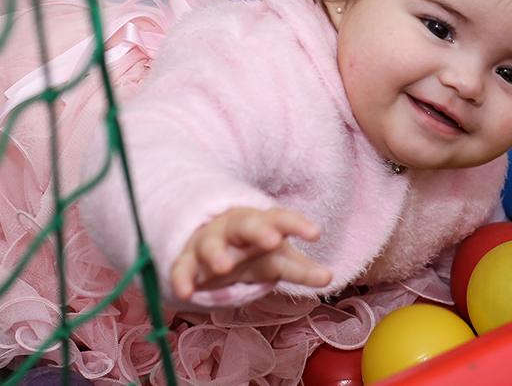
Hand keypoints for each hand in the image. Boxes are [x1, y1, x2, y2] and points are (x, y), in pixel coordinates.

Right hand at [170, 207, 332, 299]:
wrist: (210, 241)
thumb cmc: (251, 250)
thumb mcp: (277, 259)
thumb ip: (301, 269)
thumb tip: (329, 277)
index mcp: (261, 223)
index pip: (281, 219)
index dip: (297, 225)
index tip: (315, 234)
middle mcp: (234, 229)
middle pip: (246, 224)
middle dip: (258, 231)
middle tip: (272, 240)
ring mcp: (209, 242)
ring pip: (211, 243)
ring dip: (216, 253)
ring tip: (224, 267)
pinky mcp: (187, 260)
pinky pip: (182, 267)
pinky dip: (182, 278)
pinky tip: (185, 292)